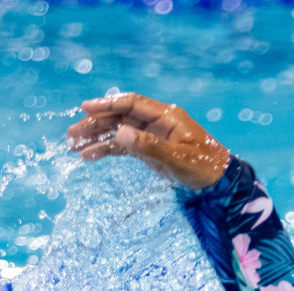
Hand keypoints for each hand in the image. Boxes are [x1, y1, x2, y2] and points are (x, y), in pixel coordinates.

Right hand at [68, 93, 230, 190]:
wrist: (221, 184)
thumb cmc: (206, 168)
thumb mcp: (178, 159)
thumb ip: (149, 146)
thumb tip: (120, 133)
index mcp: (167, 117)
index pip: (132, 103)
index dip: (108, 104)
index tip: (85, 108)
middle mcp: (157, 123)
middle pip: (120, 116)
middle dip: (96, 123)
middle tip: (72, 133)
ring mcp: (152, 136)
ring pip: (119, 131)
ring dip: (97, 137)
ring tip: (74, 147)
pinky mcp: (150, 151)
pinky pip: (125, 146)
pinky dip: (108, 149)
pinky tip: (90, 156)